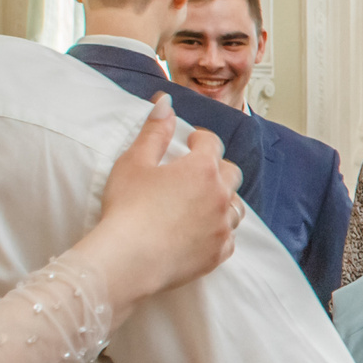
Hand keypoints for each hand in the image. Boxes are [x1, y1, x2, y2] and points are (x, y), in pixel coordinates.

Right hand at [72, 96, 242, 316]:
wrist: (128, 259)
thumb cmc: (127, 208)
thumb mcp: (134, 162)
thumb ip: (154, 131)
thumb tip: (164, 102)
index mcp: (202, 168)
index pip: (212, 142)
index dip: (200, 139)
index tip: (190, 142)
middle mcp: (220, 195)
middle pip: (231, 173)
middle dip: (217, 168)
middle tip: (196, 172)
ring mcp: (223, 226)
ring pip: (235, 206)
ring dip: (222, 200)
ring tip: (202, 202)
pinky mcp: (219, 253)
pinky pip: (229, 237)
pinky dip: (219, 231)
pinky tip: (203, 232)